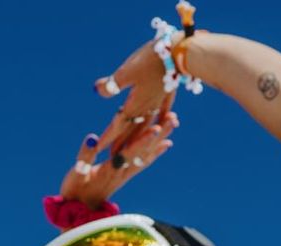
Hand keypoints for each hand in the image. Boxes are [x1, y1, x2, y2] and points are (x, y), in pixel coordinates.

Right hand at [59, 110, 179, 204]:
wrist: (79, 211)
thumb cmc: (74, 191)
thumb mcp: (76, 174)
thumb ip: (85, 156)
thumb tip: (92, 137)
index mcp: (111, 169)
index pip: (129, 153)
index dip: (142, 141)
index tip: (155, 128)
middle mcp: (122, 171)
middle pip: (144, 151)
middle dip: (158, 135)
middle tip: (172, 118)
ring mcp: (126, 173)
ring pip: (147, 154)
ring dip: (161, 139)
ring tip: (173, 124)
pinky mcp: (125, 174)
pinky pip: (144, 161)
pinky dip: (156, 151)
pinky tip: (165, 143)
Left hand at [95, 37, 179, 164]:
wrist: (183, 51)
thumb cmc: (152, 59)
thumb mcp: (127, 71)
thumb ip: (112, 84)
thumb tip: (98, 90)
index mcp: (136, 104)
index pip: (118, 125)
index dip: (107, 137)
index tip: (97, 150)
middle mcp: (149, 107)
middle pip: (133, 130)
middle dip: (123, 144)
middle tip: (113, 159)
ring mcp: (161, 100)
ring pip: (148, 124)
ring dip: (140, 137)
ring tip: (135, 146)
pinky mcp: (170, 91)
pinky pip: (165, 109)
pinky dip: (163, 118)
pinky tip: (167, 121)